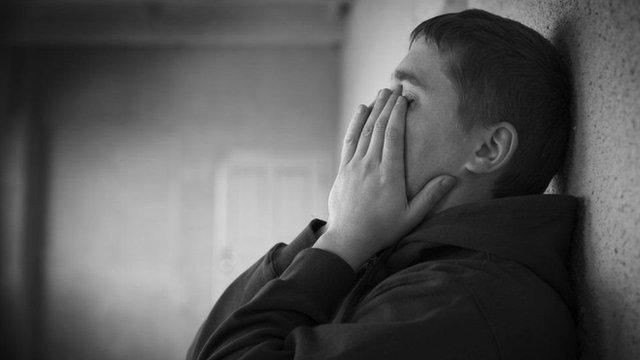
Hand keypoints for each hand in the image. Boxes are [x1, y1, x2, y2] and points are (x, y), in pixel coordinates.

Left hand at [312, 86, 456, 270]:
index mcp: (389, 175)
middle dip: (388, 105)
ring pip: (365, 131)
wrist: (347, 240)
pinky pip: (349, 141)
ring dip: (374, 109)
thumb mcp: (410, 217)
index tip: (404, 98)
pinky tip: (361, 110)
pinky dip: (355, 123)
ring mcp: (354, 166)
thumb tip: (452, 178)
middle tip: (395, 87)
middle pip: (379, 128)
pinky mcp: (343, 170)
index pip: (393, 136)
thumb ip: (430, 196)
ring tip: (382, 93)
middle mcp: (370, 166)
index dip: (398, 114)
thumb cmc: (381, 230)